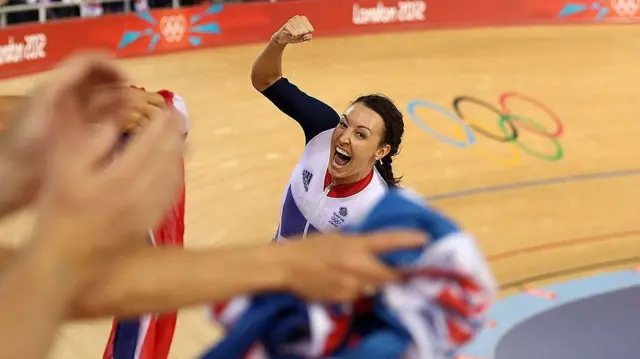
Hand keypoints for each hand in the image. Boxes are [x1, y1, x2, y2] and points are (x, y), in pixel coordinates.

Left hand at [0, 53, 129, 214]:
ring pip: (104, 101)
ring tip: (134, 106)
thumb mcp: (45, 100)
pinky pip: (105, 123)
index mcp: (56, 85)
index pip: (87, 63)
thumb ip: (68, 78)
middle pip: (98, 80)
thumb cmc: (25, 138)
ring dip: (120, 99)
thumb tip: (100, 61)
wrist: (14, 177)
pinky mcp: (82, 140)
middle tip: (134, 92)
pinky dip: (118, 118)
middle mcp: (68, 99)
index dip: (108, 65)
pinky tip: (127, 121)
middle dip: (117, 81)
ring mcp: (75, 120)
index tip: (127, 77)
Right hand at [29, 52, 184, 286]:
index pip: (151, 144)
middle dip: (175, 134)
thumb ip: (90, 145)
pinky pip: (171, 194)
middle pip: (167, 157)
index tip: (169, 108)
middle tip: (179, 116)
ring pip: (173, 176)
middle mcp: (141, 193)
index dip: (163, 124)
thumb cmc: (60, 210)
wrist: (66, 258)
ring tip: (181, 136)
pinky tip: (176, 168)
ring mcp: (149, 210)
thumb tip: (114, 125)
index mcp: (121, 177)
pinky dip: (177, 176)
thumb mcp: (65, 171)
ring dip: (179, 153)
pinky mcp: (150, 222)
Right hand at [271, 15, 313, 44]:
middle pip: (305, 31)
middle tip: (298, 35)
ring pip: (300, 31)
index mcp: (303, 18)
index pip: (310, 29)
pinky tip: (292, 35)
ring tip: (294, 34)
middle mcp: (297, 17)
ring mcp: (291, 21)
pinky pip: (294, 33)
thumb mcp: (303, 38)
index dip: (307, 35)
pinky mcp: (286, 26)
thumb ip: (308, 37)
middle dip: (302, 35)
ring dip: (297, 35)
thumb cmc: (295, 36)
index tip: (303, 34)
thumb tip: (307, 35)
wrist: (282, 38)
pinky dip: (294, 36)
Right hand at [276, 231, 425, 301]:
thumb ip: (360, 243)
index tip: (426, 240)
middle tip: (399, 270)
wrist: (286, 266)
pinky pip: (360, 297)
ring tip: (363, 276)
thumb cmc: (311, 246)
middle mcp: (358, 265)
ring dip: (375, 283)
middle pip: (390, 275)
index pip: (389, 241)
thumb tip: (381, 248)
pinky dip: (359, 292)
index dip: (409, 241)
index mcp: (356, 244)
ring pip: (376, 288)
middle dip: (396, 274)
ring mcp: (351, 285)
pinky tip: (346, 284)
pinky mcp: (343, 299)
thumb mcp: (338, 237)